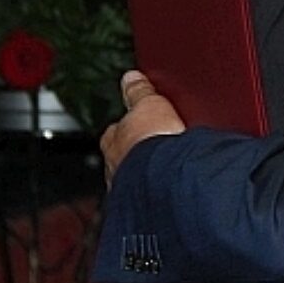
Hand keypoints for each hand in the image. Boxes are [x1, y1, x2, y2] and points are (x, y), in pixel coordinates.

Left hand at [100, 70, 185, 185]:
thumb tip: (131, 77)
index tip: (138, 122)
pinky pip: (148, 195)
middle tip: (157, 147)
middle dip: (137, 153)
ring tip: (167, 170)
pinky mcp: (142, 205)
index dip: (128, 125)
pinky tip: (170, 188)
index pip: (116, 129)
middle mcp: (115, 165)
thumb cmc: (155, 143)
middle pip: (123, 155)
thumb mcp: (150, 105)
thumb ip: (139, 93)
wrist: (167, 176)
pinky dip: (156, 192)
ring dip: (146, 175)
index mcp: (113, 138)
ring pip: (134, 178)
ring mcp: (127, 187)